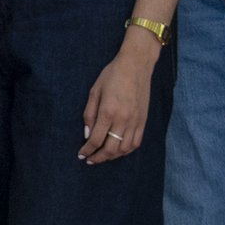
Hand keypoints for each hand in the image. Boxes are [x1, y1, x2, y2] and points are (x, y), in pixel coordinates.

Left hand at [79, 35, 155, 163]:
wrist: (136, 65)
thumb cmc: (112, 75)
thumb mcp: (94, 91)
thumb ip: (89, 114)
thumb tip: (87, 134)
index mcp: (108, 111)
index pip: (96, 139)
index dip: (87, 150)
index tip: (81, 155)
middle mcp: (123, 119)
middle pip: (110, 149)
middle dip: (98, 158)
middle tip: (90, 160)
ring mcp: (135, 121)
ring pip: (124, 149)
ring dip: (112, 156)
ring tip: (103, 156)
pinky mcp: (143, 120)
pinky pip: (136, 142)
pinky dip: (126, 150)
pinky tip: (119, 150)